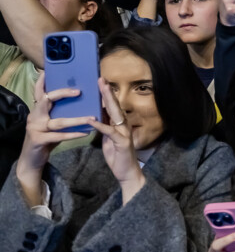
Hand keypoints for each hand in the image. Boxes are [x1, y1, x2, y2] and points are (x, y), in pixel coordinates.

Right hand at [17, 75, 91, 187]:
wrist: (32, 159)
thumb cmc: (46, 137)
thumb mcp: (51, 122)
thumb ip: (59, 111)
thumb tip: (79, 96)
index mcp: (38, 110)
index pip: (39, 92)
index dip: (43, 81)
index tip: (49, 71)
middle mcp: (34, 116)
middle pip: (47, 100)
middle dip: (62, 93)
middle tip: (79, 91)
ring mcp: (35, 128)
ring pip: (58, 121)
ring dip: (77, 119)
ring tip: (92, 117)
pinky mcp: (39, 140)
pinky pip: (59, 136)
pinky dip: (73, 134)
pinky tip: (85, 133)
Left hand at [90, 78, 145, 200]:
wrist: (127, 172)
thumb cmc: (117, 155)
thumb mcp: (108, 139)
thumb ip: (104, 127)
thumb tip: (96, 116)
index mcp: (119, 124)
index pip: (112, 106)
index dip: (106, 93)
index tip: (99, 81)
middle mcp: (123, 125)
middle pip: (115, 105)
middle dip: (107, 92)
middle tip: (100, 79)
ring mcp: (124, 132)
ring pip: (115, 114)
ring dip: (107, 101)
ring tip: (100, 91)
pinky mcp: (121, 142)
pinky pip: (109, 131)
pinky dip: (100, 125)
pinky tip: (91, 119)